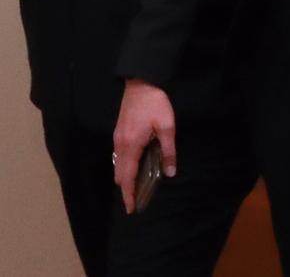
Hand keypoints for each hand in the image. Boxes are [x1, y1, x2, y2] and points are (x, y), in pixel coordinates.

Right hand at [113, 79, 175, 213]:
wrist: (141, 82)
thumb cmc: (155, 104)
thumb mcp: (167, 126)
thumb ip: (168, 150)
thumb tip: (170, 172)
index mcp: (131, 145)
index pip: (127, 177)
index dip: (128, 194)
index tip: (130, 208)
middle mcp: (120, 144)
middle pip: (119, 173)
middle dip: (126, 188)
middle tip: (136, 198)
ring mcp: (117, 137)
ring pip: (117, 164)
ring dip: (124, 177)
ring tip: (136, 185)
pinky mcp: (119, 131)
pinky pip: (118, 154)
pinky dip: (123, 165)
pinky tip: (134, 164)